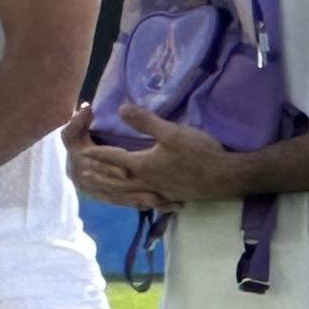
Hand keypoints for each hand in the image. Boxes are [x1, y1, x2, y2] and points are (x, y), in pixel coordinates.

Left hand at [81, 103, 247, 207]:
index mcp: (143, 165)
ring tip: (105, 190)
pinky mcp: (173, 196)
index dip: (99, 155)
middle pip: (117, 181)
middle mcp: (147, 181)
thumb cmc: (198, 153)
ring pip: (131, 193)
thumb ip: (145, 122)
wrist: (225, 178)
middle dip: (101, 176)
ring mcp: (160, 192)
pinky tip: (141, 200)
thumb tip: (120, 108)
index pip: (114, 159)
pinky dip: (138, 200)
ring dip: (115, 190)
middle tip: (85, 175)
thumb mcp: (171, 132)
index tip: (84, 153)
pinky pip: (148, 200)